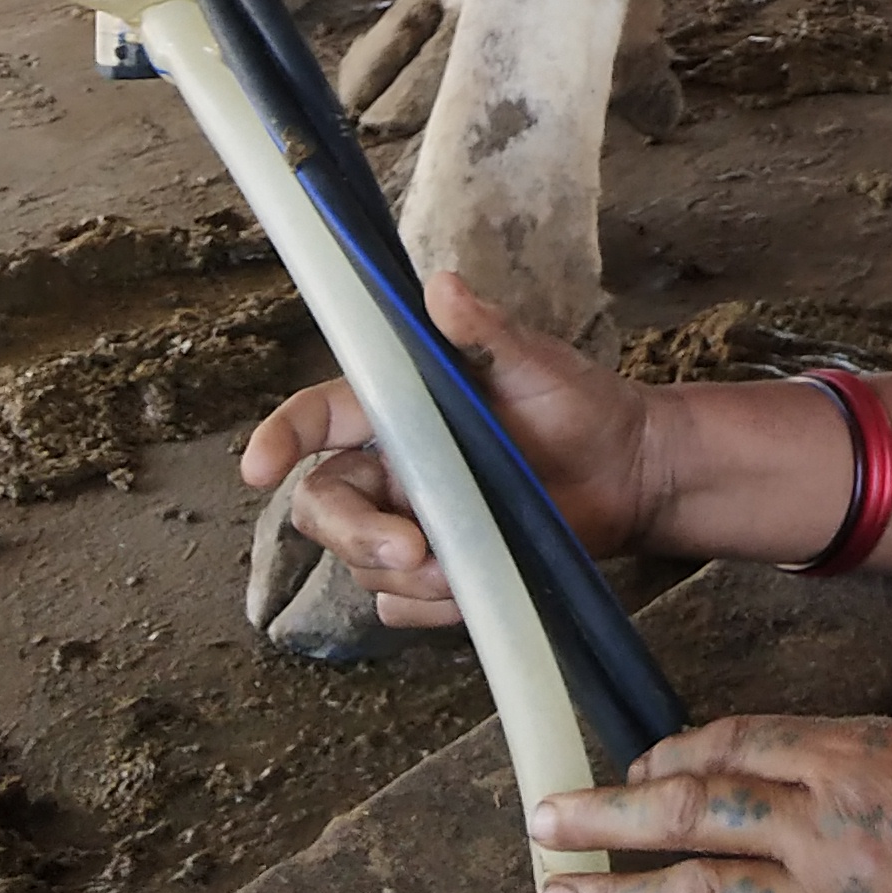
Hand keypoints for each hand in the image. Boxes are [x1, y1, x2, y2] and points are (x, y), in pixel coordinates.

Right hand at [237, 271, 661, 625]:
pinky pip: (402, 606)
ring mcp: (412, 525)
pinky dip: (434, 605)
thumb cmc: (579, 404)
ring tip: (469, 560)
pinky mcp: (440, 575)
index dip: (279, 439)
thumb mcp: (535, 361)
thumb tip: (441, 286)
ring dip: (406, 574)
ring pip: (361, 565)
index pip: (315, 420)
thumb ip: (484, 330)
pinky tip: (479, 583)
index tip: (260, 468)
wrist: (631, 472)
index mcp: (398, 410)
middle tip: (411, 547)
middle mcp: (391, 469)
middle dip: (353, 533)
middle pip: (323, 507)